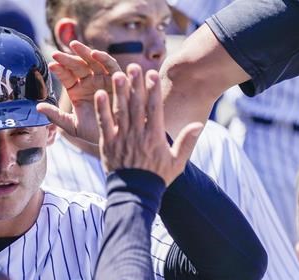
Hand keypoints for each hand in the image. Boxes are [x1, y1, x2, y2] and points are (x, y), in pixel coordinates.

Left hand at [37, 40, 121, 145]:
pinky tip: (94, 54)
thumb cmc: (94, 132)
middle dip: (67, 59)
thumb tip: (37, 108)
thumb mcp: (72, 126)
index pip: (66, 76)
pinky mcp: (118, 79)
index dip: (59, 70)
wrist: (115, 138)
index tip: (51, 65)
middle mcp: (89, 82)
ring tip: (73, 46)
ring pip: (93, 61)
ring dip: (84, 52)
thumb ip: (56, 116)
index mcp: (77, 90)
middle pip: (77, 66)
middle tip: (56, 54)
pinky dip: (104, 59)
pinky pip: (111, 66)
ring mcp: (103, 79)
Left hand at [95, 64, 203, 185]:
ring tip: (117, 74)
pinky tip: (100, 94)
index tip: (152, 74)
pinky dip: (102, 109)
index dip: (153, 90)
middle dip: (135, 85)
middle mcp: (138, 135)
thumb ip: (186, 141)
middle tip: (133, 66)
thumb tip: (198, 124)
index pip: (154, 109)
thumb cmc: (157, 178)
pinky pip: (104, 124)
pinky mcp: (108, 144)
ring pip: (120, 112)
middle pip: (136, 105)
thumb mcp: (177, 162)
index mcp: (155, 137)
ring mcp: (121, 139)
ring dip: (119, 92)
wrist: (135, 194)